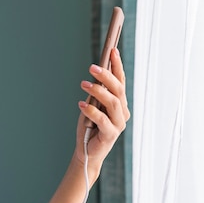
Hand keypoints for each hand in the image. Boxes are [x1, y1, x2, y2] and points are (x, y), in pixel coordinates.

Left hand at [76, 48, 130, 178]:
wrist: (86, 152)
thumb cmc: (89, 127)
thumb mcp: (92, 106)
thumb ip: (96, 93)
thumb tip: (96, 73)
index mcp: (119, 103)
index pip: (120, 81)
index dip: (117, 66)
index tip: (112, 50)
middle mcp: (122, 112)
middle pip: (118, 90)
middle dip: (106, 76)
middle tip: (92, 67)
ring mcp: (118, 124)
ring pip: (112, 102)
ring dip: (98, 91)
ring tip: (83, 84)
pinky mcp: (111, 135)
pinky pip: (103, 120)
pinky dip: (91, 111)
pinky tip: (81, 105)